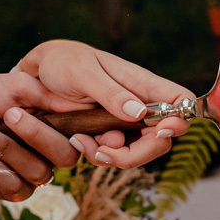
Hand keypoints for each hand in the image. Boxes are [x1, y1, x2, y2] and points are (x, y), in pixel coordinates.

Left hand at [0, 72, 87, 200]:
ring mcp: (31, 173)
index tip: (60, 116)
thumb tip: (81, 103)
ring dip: (10, 150)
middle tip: (10, 115)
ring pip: (39, 173)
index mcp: (57, 126)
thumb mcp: (13, 86)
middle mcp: (49, 152)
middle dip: (38, 136)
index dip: (81, 132)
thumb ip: (45, 93)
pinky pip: (17, 187)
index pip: (82, 135)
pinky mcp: (10, 190)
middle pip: (66, 157)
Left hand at [18, 40, 193, 168]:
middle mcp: (140, 107)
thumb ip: (112, 92)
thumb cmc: (64, 62)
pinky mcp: (107, 137)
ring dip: (112, 157)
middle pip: (161, 140)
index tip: (161, 130)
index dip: (181, 120)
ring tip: (83, 141)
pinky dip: (97, 155)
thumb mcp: (84, 72)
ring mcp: (124, 124)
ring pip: (138, 154)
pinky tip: (78, 140)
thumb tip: (140, 113)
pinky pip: (113, 156)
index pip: (181, 101)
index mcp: (143, 85)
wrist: (38, 75)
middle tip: (106, 148)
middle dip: (138, 153)